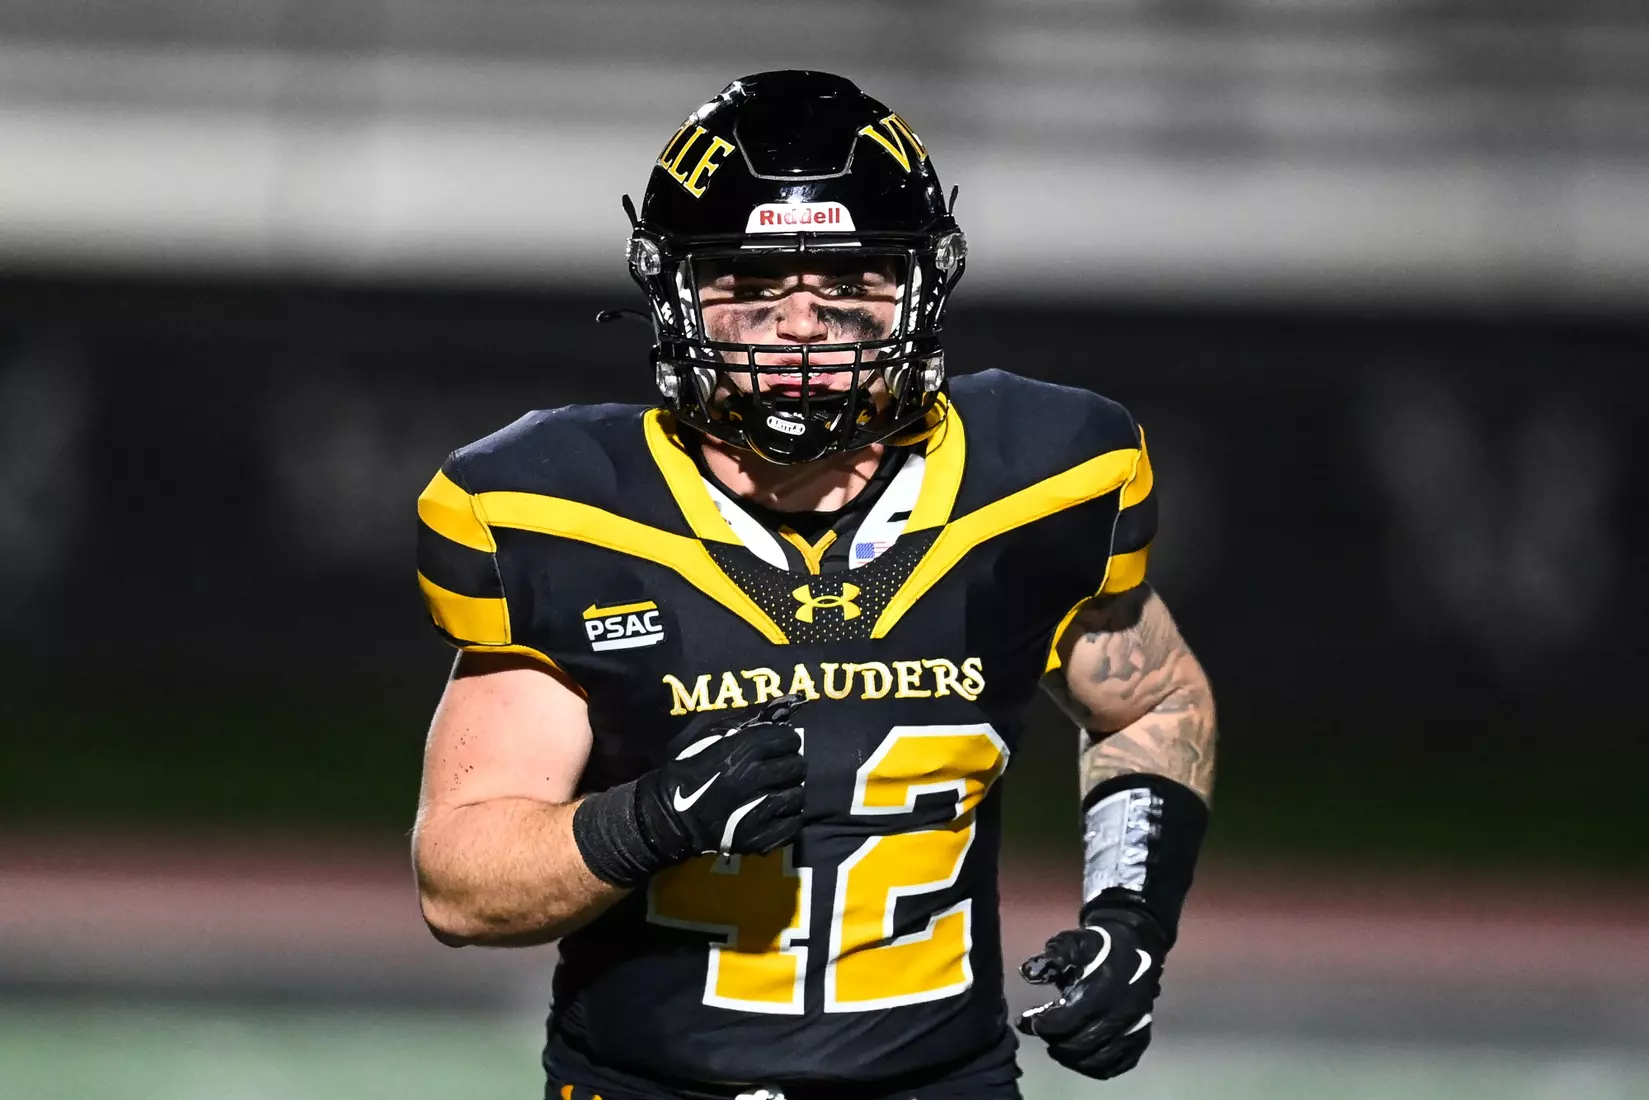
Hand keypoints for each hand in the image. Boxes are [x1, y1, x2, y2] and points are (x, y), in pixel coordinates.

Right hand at [636, 695, 808, 861]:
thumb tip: (772, 712)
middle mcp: (753, 778)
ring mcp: (758, 811)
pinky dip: (789, 819)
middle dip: (792, 764)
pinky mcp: (758, 838)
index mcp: (742, 750)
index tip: (780, 745)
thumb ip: (741, 722)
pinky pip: (792, 826)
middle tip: (781, 769)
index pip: (788, 739)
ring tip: (779, 792)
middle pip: (797, 767)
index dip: (786, 740)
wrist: (670, 815)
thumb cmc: (689, 769)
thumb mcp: (708, 735)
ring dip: (791, 792)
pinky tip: (777, 814)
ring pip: (798, 796)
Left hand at [1016, 909, 1164, 1079]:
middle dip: (1056, 1043)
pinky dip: (1098, 1067)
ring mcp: (1136, 1026)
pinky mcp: (1142, 1036)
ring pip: (1101, 1059)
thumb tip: (1028, 973)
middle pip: (1083, 1044)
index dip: (1044, 1026)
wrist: (1135, 946)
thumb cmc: (1097, 947)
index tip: (1028, 1021)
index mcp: (1104, 988)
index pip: (1068, 1021)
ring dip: (1073, 1059)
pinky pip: (1120, 1064)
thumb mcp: (1071, 943)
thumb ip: (1050, 958)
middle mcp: (1123, 1011)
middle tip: (1042, 1034)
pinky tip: (1081, 1058)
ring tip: (1057, 1047)